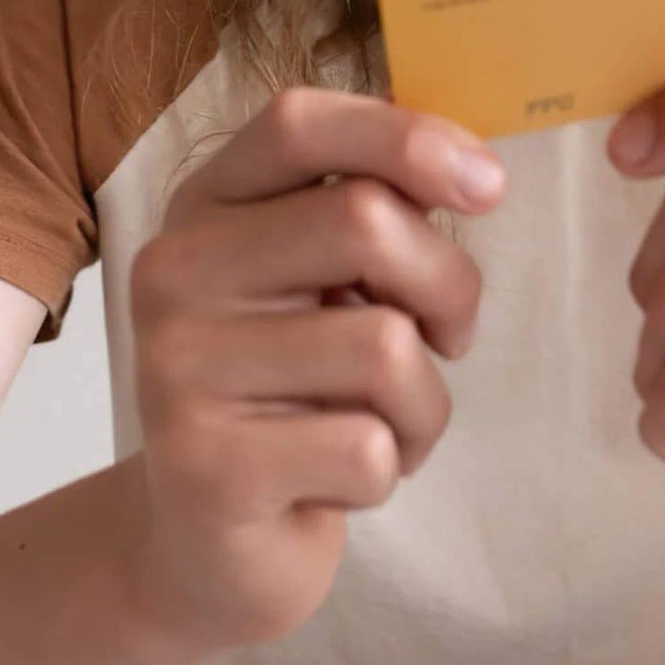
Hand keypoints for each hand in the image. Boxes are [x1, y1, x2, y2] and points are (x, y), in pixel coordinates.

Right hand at [124, 87, 506, 655]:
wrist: (206, 542)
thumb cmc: (296, 385)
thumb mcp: (321, 277)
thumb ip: (374, 208)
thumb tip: (473, 171)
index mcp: (206, 204)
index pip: (299, 122)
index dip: (407, 136)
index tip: (489, 184)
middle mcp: (175, 271)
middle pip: (364, 220)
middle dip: (448, 283)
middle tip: (448, 335)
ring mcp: (179, 372)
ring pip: (383, 344)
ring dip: (424, 398)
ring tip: (383, 423)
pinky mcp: (207, 471)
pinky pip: (367, 448)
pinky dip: (390, 470)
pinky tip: (340, 481)